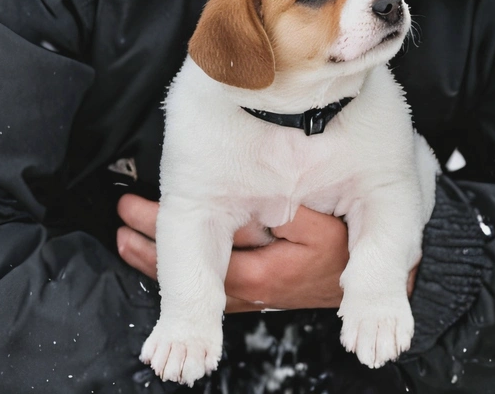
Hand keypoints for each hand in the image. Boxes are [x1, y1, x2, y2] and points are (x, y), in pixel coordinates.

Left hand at [116, 194, 349, 311]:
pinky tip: (173, 261)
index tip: (134, 214)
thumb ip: (288, 212)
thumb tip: (255, 201)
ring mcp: (257, 292)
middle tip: (122, 223)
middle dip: (153, 248)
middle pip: (191, 274)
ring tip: (130, 242)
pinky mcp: (264, 289)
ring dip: (164, 264)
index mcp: (261, 273)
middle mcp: (253, 289)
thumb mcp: (322, 226)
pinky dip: (189, 273)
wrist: (372, 276)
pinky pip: (216, 286)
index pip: (198, 259)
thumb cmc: (347, 245)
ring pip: (199, 282)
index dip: (161, 237)